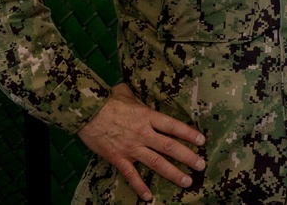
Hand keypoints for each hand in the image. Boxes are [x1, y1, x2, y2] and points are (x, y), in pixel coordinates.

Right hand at [76, 83, 206, 201]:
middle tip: (201, 165)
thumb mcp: (125, 92)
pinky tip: (149, 197)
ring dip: (173, 174)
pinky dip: (140, 187)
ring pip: (157, 163)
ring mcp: (131, 147)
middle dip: (188, 157)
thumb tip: (137, 95)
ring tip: (187, 181)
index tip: (202, 141)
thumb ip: (136, 98)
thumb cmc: (105, 99)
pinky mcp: (118, 158)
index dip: (188, 134)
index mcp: (146, 116)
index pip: (173, 126)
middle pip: (170, 147)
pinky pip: (132, 176)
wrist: (85, 111)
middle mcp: (143, 133)